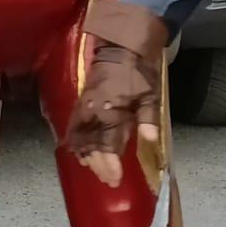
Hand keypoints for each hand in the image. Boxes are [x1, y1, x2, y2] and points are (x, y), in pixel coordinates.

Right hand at [66, 0, 167, 186]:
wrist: (121, 46)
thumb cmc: (140, 71)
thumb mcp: (151, 94)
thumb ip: (148, 119)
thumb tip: (149, 140)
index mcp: (111, 110)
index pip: (107, 144)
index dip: (110, 164)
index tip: (116, 178)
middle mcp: (93, 111)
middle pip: (91, 145)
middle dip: (99, 165)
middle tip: (110, 180)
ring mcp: (84, 107)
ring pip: (79, 138)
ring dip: (87, 156)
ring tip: (97, 170)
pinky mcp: (81, 103)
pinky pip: (74, 128)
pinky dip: (78, 143)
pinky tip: (83, 152)